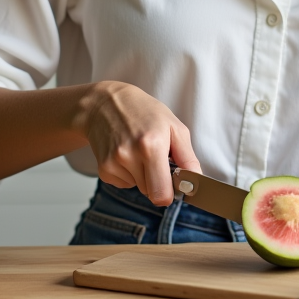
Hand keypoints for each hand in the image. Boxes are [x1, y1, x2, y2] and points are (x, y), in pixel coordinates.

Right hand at [78, 81, 200, 206]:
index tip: (173, 182)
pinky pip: (124, 184)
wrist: (105, 104)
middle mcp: (129, 156)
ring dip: (143, 176)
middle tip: (156, 158)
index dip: (170, 192)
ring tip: (138, 151)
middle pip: (151, 193)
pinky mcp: (103, 169)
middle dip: (158, 181)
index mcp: (151, 145)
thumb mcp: (174, 127)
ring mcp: (113, 163)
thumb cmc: (144, 112)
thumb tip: (195, 183)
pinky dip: (128, 174)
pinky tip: (126, 154)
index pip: (162, 195)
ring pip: (138, 188)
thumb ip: (188, 158)